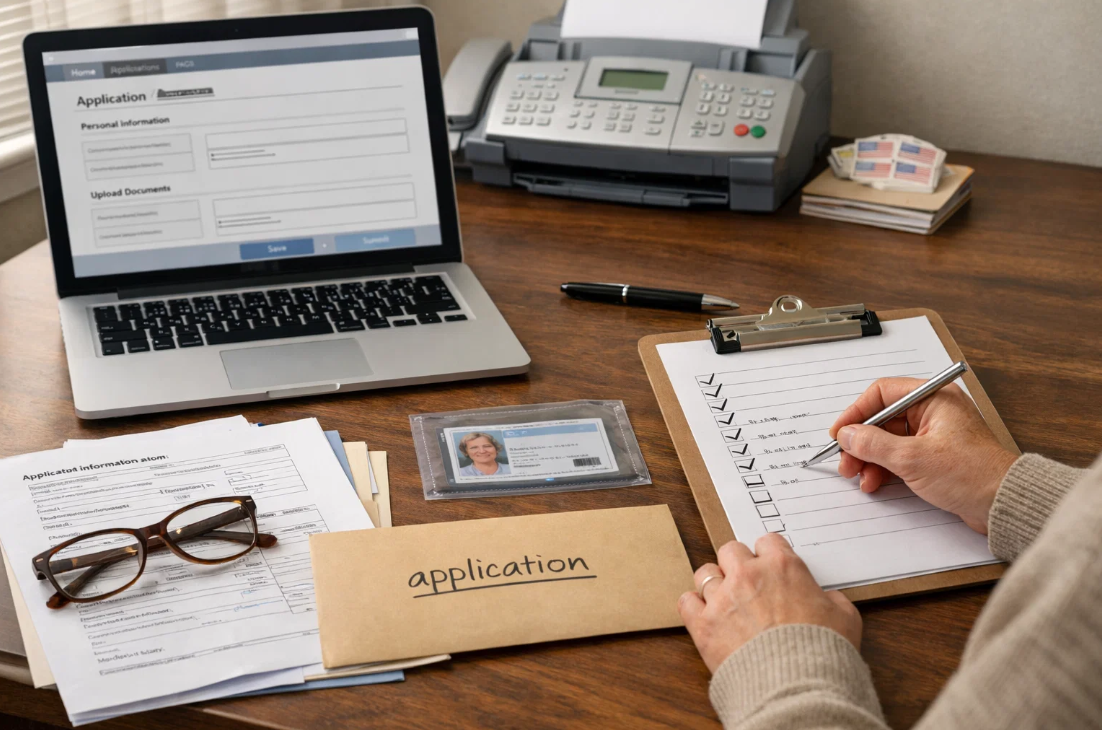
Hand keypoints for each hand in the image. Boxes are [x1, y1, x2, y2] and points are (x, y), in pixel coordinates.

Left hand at [678, 535, 861, 672]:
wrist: (798, 687)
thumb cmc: (823, 653)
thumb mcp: (845, 618)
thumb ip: (832, 599)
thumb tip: (826, 599)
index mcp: (783, 567)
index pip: (767, 541)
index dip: (769, 555)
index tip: (770, 567)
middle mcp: (748, 575)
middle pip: (730, 550)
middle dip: (738, 564)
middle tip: (746, 583)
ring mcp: (722, 598)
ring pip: (705, 573)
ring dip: (714, 584)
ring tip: (724, 601)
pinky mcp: (703, 624)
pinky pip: (686, 602)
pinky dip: (694, 607)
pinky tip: (705, 617)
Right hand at [829, 378, 1017, 533]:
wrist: (1004, 504)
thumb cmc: (973, 475)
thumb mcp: (913, 458)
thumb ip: (873, 444)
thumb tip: (847, 435)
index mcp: (934, 398)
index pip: (882, 393)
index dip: (856, 413)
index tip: (840, 432)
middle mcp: (934, 411)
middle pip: (883, 418)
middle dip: (861, 442)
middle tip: (846, 461)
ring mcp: (934, 434)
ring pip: (888, 439)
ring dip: (870, 458)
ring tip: (859, 477)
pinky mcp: (935, 456)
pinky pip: (900, 455)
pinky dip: (884, 468)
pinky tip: (875, 482)